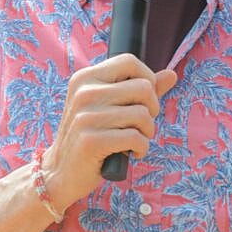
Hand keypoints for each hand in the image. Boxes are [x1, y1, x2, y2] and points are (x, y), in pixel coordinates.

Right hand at [40, 54, 176, 210]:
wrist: (60, 170)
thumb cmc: (90, 135)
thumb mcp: (109, 106)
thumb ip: (139, 89)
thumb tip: (171, 74)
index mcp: (85, 78)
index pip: (129, 61)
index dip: (147, 78)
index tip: (143, 99)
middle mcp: (84, 93)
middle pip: (143, 88)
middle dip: (152, 109)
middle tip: (141, 124)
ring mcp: (85, 117)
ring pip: (143, 115)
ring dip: (147, 132)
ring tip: (134, 140)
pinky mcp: (91, 141)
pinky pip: (136, 138)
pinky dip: (142, 149)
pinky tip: (131, 153)